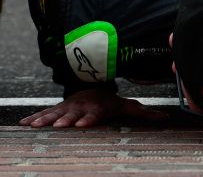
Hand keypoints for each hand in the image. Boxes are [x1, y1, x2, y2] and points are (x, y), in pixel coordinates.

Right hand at [19, 88, 166, 127]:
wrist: (91, 88)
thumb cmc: (110, 102)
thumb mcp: (128, 106)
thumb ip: (145, 113)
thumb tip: (166, 118)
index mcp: (97, 108)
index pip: (94, 114)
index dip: (88, 119)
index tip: (81, 125)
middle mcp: (81, 107)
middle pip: (73, 115)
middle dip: (66, 120)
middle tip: (61, 126)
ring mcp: (67, 108)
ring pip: (55, 114)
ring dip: (46, 120)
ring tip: (36, 126)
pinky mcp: (56, 110)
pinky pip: (43, 113)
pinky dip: (33, 118)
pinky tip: (23, 124)